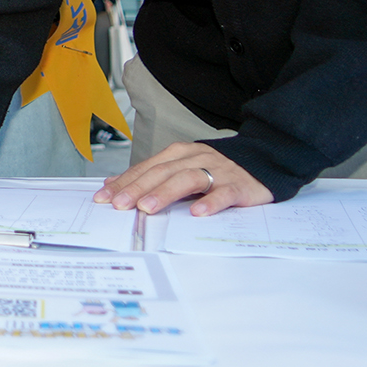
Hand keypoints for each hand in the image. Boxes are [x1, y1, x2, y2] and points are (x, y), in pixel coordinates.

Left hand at [93, 142, 271, 215]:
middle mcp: (195, 159)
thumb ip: (151, 175)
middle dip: (137, 188)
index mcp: (179, 154)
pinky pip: (223, 193)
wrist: (261, 161)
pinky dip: (210, 202)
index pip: (146, 168)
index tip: (104, 196)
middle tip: (119, 204)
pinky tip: (197, 212)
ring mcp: (217, 171)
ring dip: (165, 193)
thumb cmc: (216, 169)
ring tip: (148, 207)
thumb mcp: (181, 167)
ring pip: (187, 179)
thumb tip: (115, 184)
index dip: (124, 182)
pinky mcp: (239, 185)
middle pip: (162, 172)